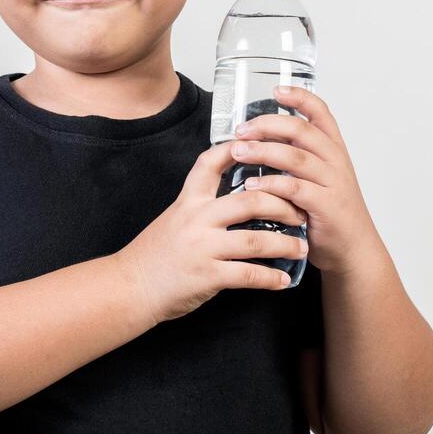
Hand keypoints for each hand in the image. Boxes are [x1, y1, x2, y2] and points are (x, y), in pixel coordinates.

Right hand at [114, 140, 311, 325]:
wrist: (130, 286)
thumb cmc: (154, 254)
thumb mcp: (174, 218)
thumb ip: (201, 207)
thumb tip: (237, 198)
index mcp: (188, 201)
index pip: (211, 163)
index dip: (237, 150)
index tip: (264, 146)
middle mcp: (196, 219)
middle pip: (250, 201)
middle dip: (284, 206)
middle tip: (302, 212)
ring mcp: (202, 247)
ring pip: (255, 239)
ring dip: (285, 244)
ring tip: (302, 248)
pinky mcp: (207, 276)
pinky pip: (248, 275)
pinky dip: (270, 278)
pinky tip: (284, 281)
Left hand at [228, 85, 374, 274]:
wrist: (353, 249)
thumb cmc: (328, 212)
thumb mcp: (318, 177)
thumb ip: (296, 157)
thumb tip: (257, 139)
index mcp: (333, 148)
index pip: (320, 112)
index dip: (299, 97)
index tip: (276, 90)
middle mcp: (335, 160)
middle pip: (301, 130)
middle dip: (267, 125)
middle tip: (241, 129)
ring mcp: (333, 182)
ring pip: (295, 157)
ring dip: (262, 151)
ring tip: (238, 151)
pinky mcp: (326, 206)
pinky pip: (295, 189)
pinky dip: (271, 185)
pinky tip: (251, 186)